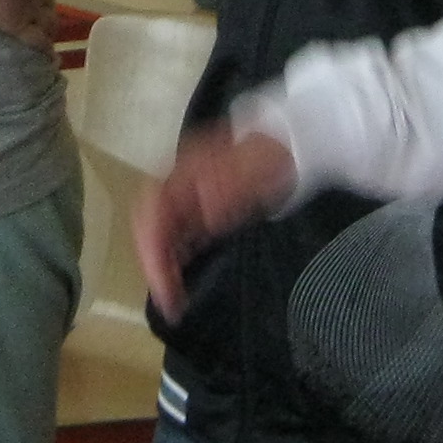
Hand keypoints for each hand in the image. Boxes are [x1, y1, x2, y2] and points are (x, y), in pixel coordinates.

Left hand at [0, 0, 57, 53]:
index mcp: (16, 22)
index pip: (38, 43)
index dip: (45, 53)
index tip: (49, 61)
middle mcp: (33, 9)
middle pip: (50, 25)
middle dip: (47, 32)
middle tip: (41, 35)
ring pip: (50, 4)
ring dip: (46, 9)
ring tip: (37, 11)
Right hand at [135, 123, 299, 315]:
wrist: (292, 141)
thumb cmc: (275, 156)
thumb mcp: (257, 172)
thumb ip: (230, 189)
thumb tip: (205, 211)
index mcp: (188, 172)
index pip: (153, 213)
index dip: (152, 252)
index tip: (164, 286)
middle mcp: (180, 182)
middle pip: (150, 225)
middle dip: (153, 264)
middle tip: (170, 300)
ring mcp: (189, 194)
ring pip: (161, 232)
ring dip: (162, 265)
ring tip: (174, 297)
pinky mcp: (200, 205)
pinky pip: (178, 234)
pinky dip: (175, 258)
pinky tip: (183, 277)